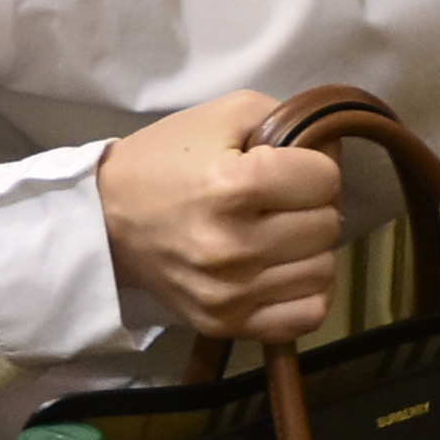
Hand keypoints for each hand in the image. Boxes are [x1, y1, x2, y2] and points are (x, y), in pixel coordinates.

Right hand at [100, 92, 348, 338]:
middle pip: (327, 226)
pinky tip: (284, 271)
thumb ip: (289, 120)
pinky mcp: (225, 324)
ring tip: (277, 235)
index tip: (286, 168)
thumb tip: (334, 153)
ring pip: (323, 270)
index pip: (326, 179)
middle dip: (310, 207)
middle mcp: (234, 245)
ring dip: (308, 249)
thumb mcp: (224, 115)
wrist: (105, 220)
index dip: (312, 167)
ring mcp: (230, 292)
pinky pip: (306, 316)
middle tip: (280, 202)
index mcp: (234, 185)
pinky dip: (305, 292)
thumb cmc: (166, 161)